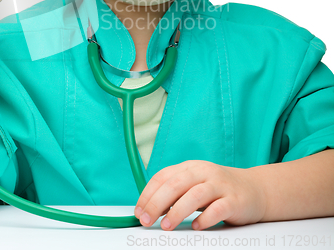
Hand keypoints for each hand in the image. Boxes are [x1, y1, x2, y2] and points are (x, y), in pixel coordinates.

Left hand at [134, 160, 266, 230]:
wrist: (254, 189)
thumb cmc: (218, 190)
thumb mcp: (194, 185)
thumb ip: (175, 193)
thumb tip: (150, 208)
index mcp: (189, 167)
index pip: (163, 176)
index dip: (148, 193)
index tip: (139, 210)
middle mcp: (203, 172)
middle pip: (175, 184)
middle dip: (156, 203)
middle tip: (146, 220)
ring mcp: (219, 185)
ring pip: (194, 195)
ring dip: (177, 211)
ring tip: (166, 226)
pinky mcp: (234, 200)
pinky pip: (218, 208)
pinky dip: (205, 218)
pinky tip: (197, 227)